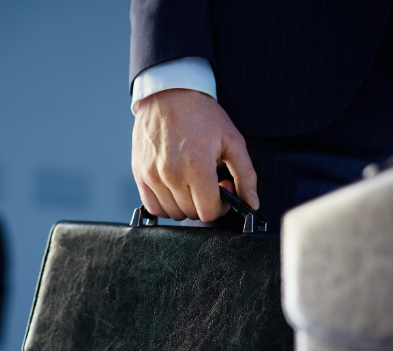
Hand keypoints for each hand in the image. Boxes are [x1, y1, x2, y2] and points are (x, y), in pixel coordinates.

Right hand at [132, 88, 257, 221]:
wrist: (169, 93)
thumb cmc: (202, 114)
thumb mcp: (232, 140)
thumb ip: (246, 175)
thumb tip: (252, 203)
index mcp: (197, 167)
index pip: (209, 212)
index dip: (221, 206)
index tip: (222, 188)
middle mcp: (172, 174)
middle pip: (192, 214)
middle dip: (205, 203)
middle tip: (208, 182)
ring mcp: (153, 175)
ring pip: (173, 213)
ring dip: (186, 205)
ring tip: (191, 184)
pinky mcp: (140, 173)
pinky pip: (153, 207)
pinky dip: (166, 205)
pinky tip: (175, 189)